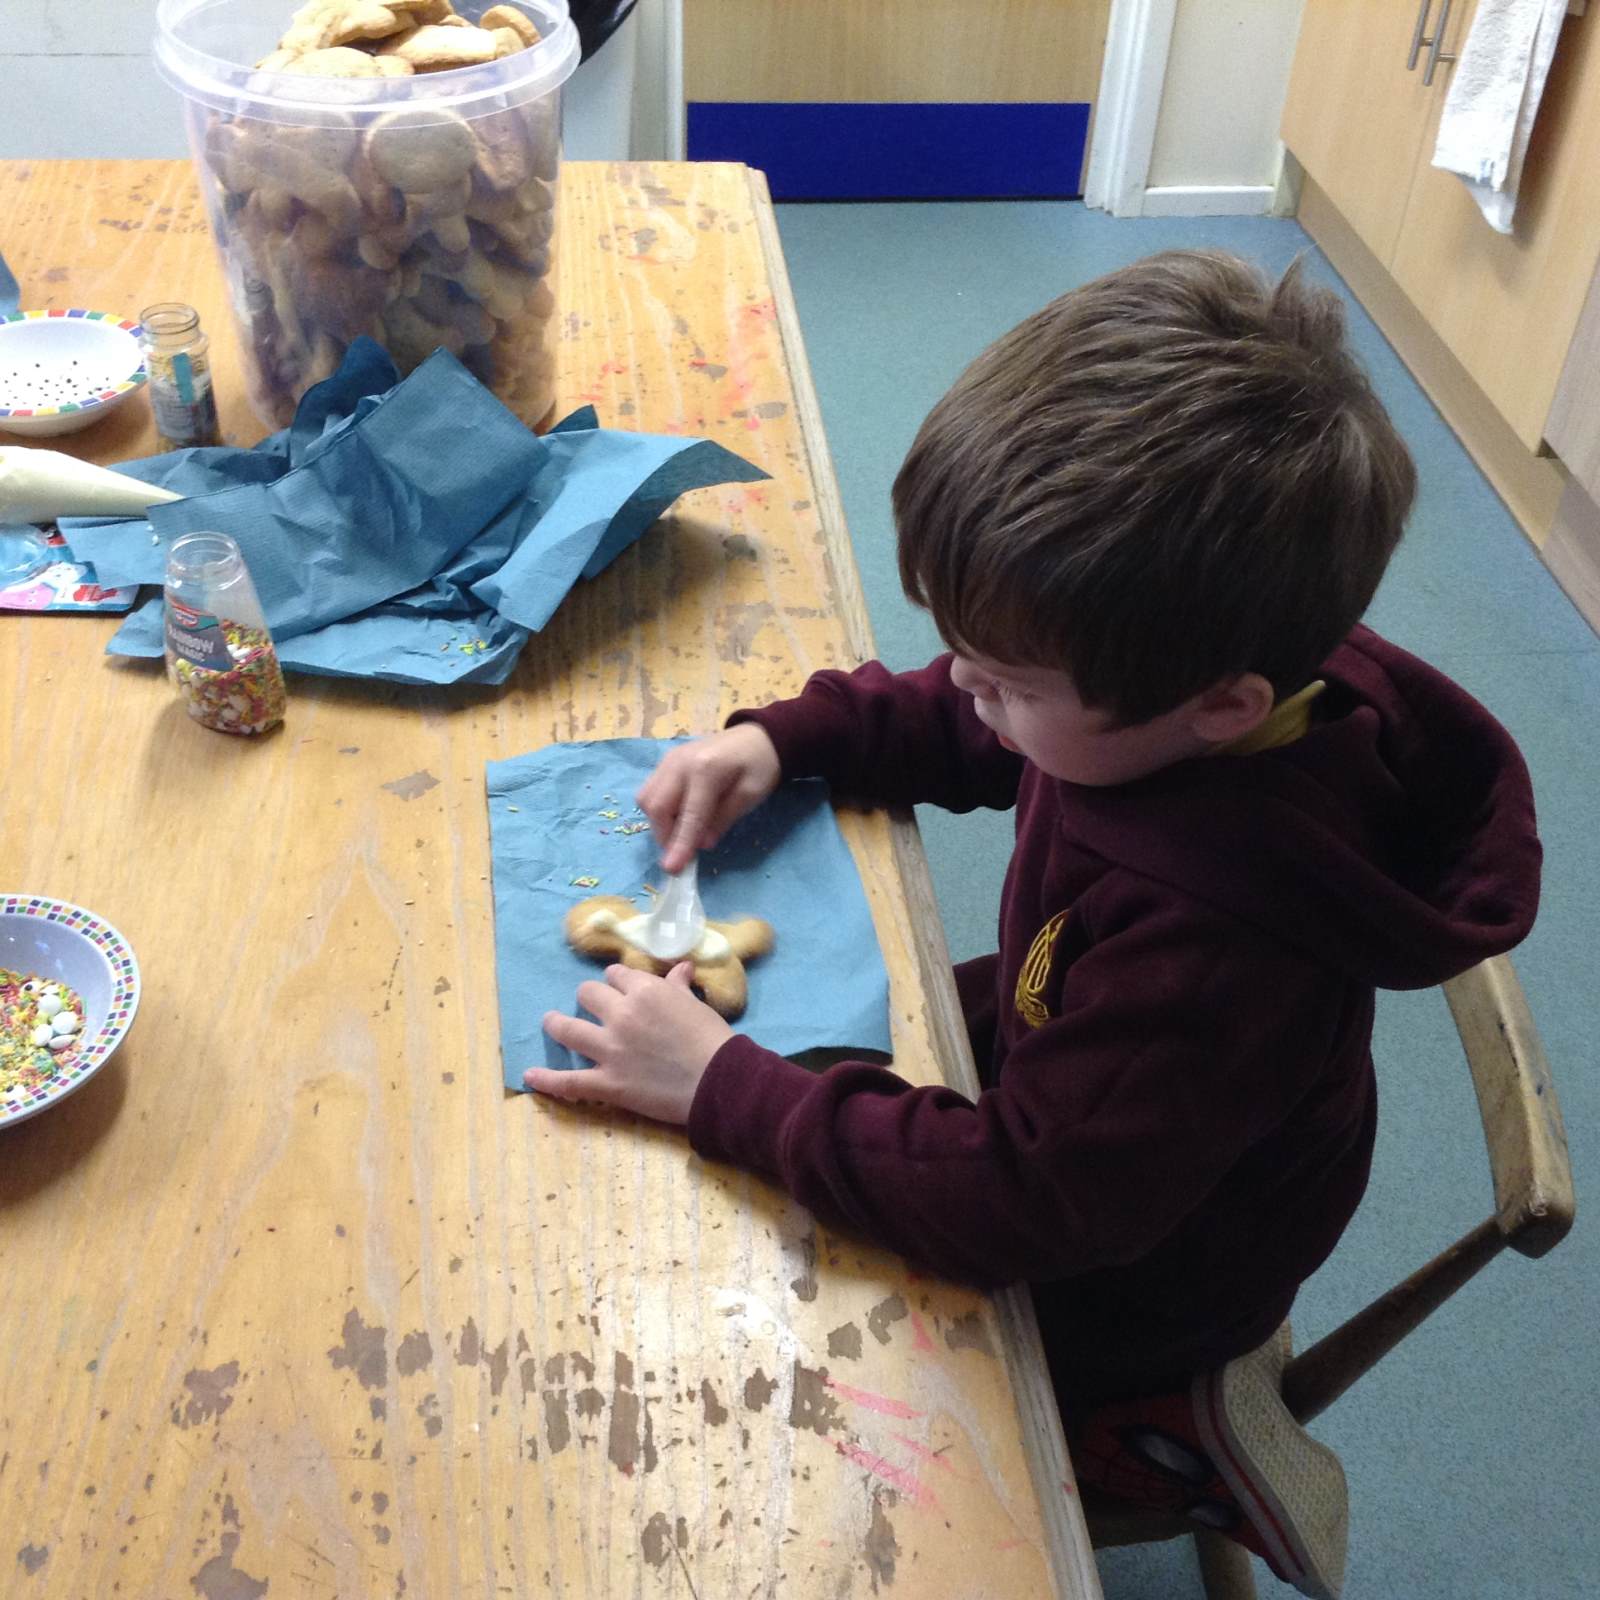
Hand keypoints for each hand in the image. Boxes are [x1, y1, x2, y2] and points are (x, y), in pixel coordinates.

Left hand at [527, 962, 732, 1124]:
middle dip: (590, 997)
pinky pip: (569, 1081)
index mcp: (645, 991)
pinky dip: (547, 1080)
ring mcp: (610, 1049)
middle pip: (589, 993)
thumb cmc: (713, 1040)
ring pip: (568, 1028)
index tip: (620, 989)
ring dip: (556, 1023)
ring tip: (551, 1022)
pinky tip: (529, 1076)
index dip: (618, 982)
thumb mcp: (696, 1006)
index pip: (617, 975)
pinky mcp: (607, 1083)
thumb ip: (679, 987)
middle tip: (594, 1008)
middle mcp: (621, 1014)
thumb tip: (680, 968)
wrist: (720, 1082)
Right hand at [636, 724, 780, 872]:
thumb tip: (701, 845)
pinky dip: (660, 810)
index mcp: (705, 770)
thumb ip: (724, 819)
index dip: (680, 844)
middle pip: (656, 806)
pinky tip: (680, 816)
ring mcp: (668, 760)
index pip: (688, 814)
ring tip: (684, 832)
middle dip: (665, 834)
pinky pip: (651, 791)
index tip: (673, 869)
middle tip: (684, 851)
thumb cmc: (759, 766)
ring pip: (647, 799)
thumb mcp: (751, 795)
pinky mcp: (666, 762)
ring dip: (659, 823)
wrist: (756, 737)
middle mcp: (679, 762)